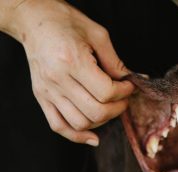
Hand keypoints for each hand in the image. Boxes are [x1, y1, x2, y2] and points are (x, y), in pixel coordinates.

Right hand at [7, 0, 134, 145]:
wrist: (34, 20)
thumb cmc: (66, 23)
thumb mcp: (97, 35)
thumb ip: (115, 62)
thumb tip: (134, 79)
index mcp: (72, 61)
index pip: (106, 92)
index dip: (124, 92)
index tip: (129, 86)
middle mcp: (58, 80)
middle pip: (96, 111)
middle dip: (118, 108)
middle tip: (124, 98)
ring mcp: (47, 91)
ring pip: (80, 123)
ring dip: (102, 120)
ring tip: (110, 108)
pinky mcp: (42, 97)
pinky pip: (59, 126)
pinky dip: (77, 136)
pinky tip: (93, 136)